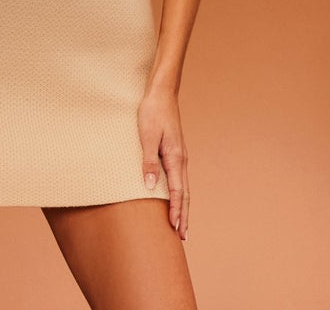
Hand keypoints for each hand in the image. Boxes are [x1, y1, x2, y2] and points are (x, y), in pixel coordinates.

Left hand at [139, 89, 189, 238]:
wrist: (161, 94)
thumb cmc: (151, 113)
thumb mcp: (145, 136)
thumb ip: (148, 161)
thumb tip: (149, 187)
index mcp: (175, 158)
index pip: (177, 192)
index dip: (176, 211)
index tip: (175, 228)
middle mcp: (181, 160)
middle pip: (184, 194)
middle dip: (183, 215)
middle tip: (183, 235)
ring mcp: (179, 156)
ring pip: (183, 188)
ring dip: (182, 207)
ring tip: (181, 224)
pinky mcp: (174, 152)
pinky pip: (179, 179)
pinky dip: (179, 194)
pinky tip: (176, 199)